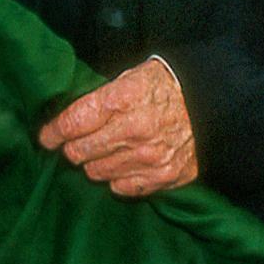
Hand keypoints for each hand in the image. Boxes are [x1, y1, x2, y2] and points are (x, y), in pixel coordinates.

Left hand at [37, 58, 196, 196]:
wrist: (217, 101)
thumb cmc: (168, 85)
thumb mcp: (132, 76)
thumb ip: (100, 99)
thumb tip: (67, 121)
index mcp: (122, 99)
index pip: (72, 123)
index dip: (53, 132)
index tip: (47, 137)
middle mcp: (133, 130)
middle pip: (79, 152)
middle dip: (73, 148)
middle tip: (79, 143)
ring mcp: (149, 156)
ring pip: (96, 172)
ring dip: (96, 163)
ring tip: (107, 152)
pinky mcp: (164, 176)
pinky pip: (121, 188)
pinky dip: (118, 178)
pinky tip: (125, 165)